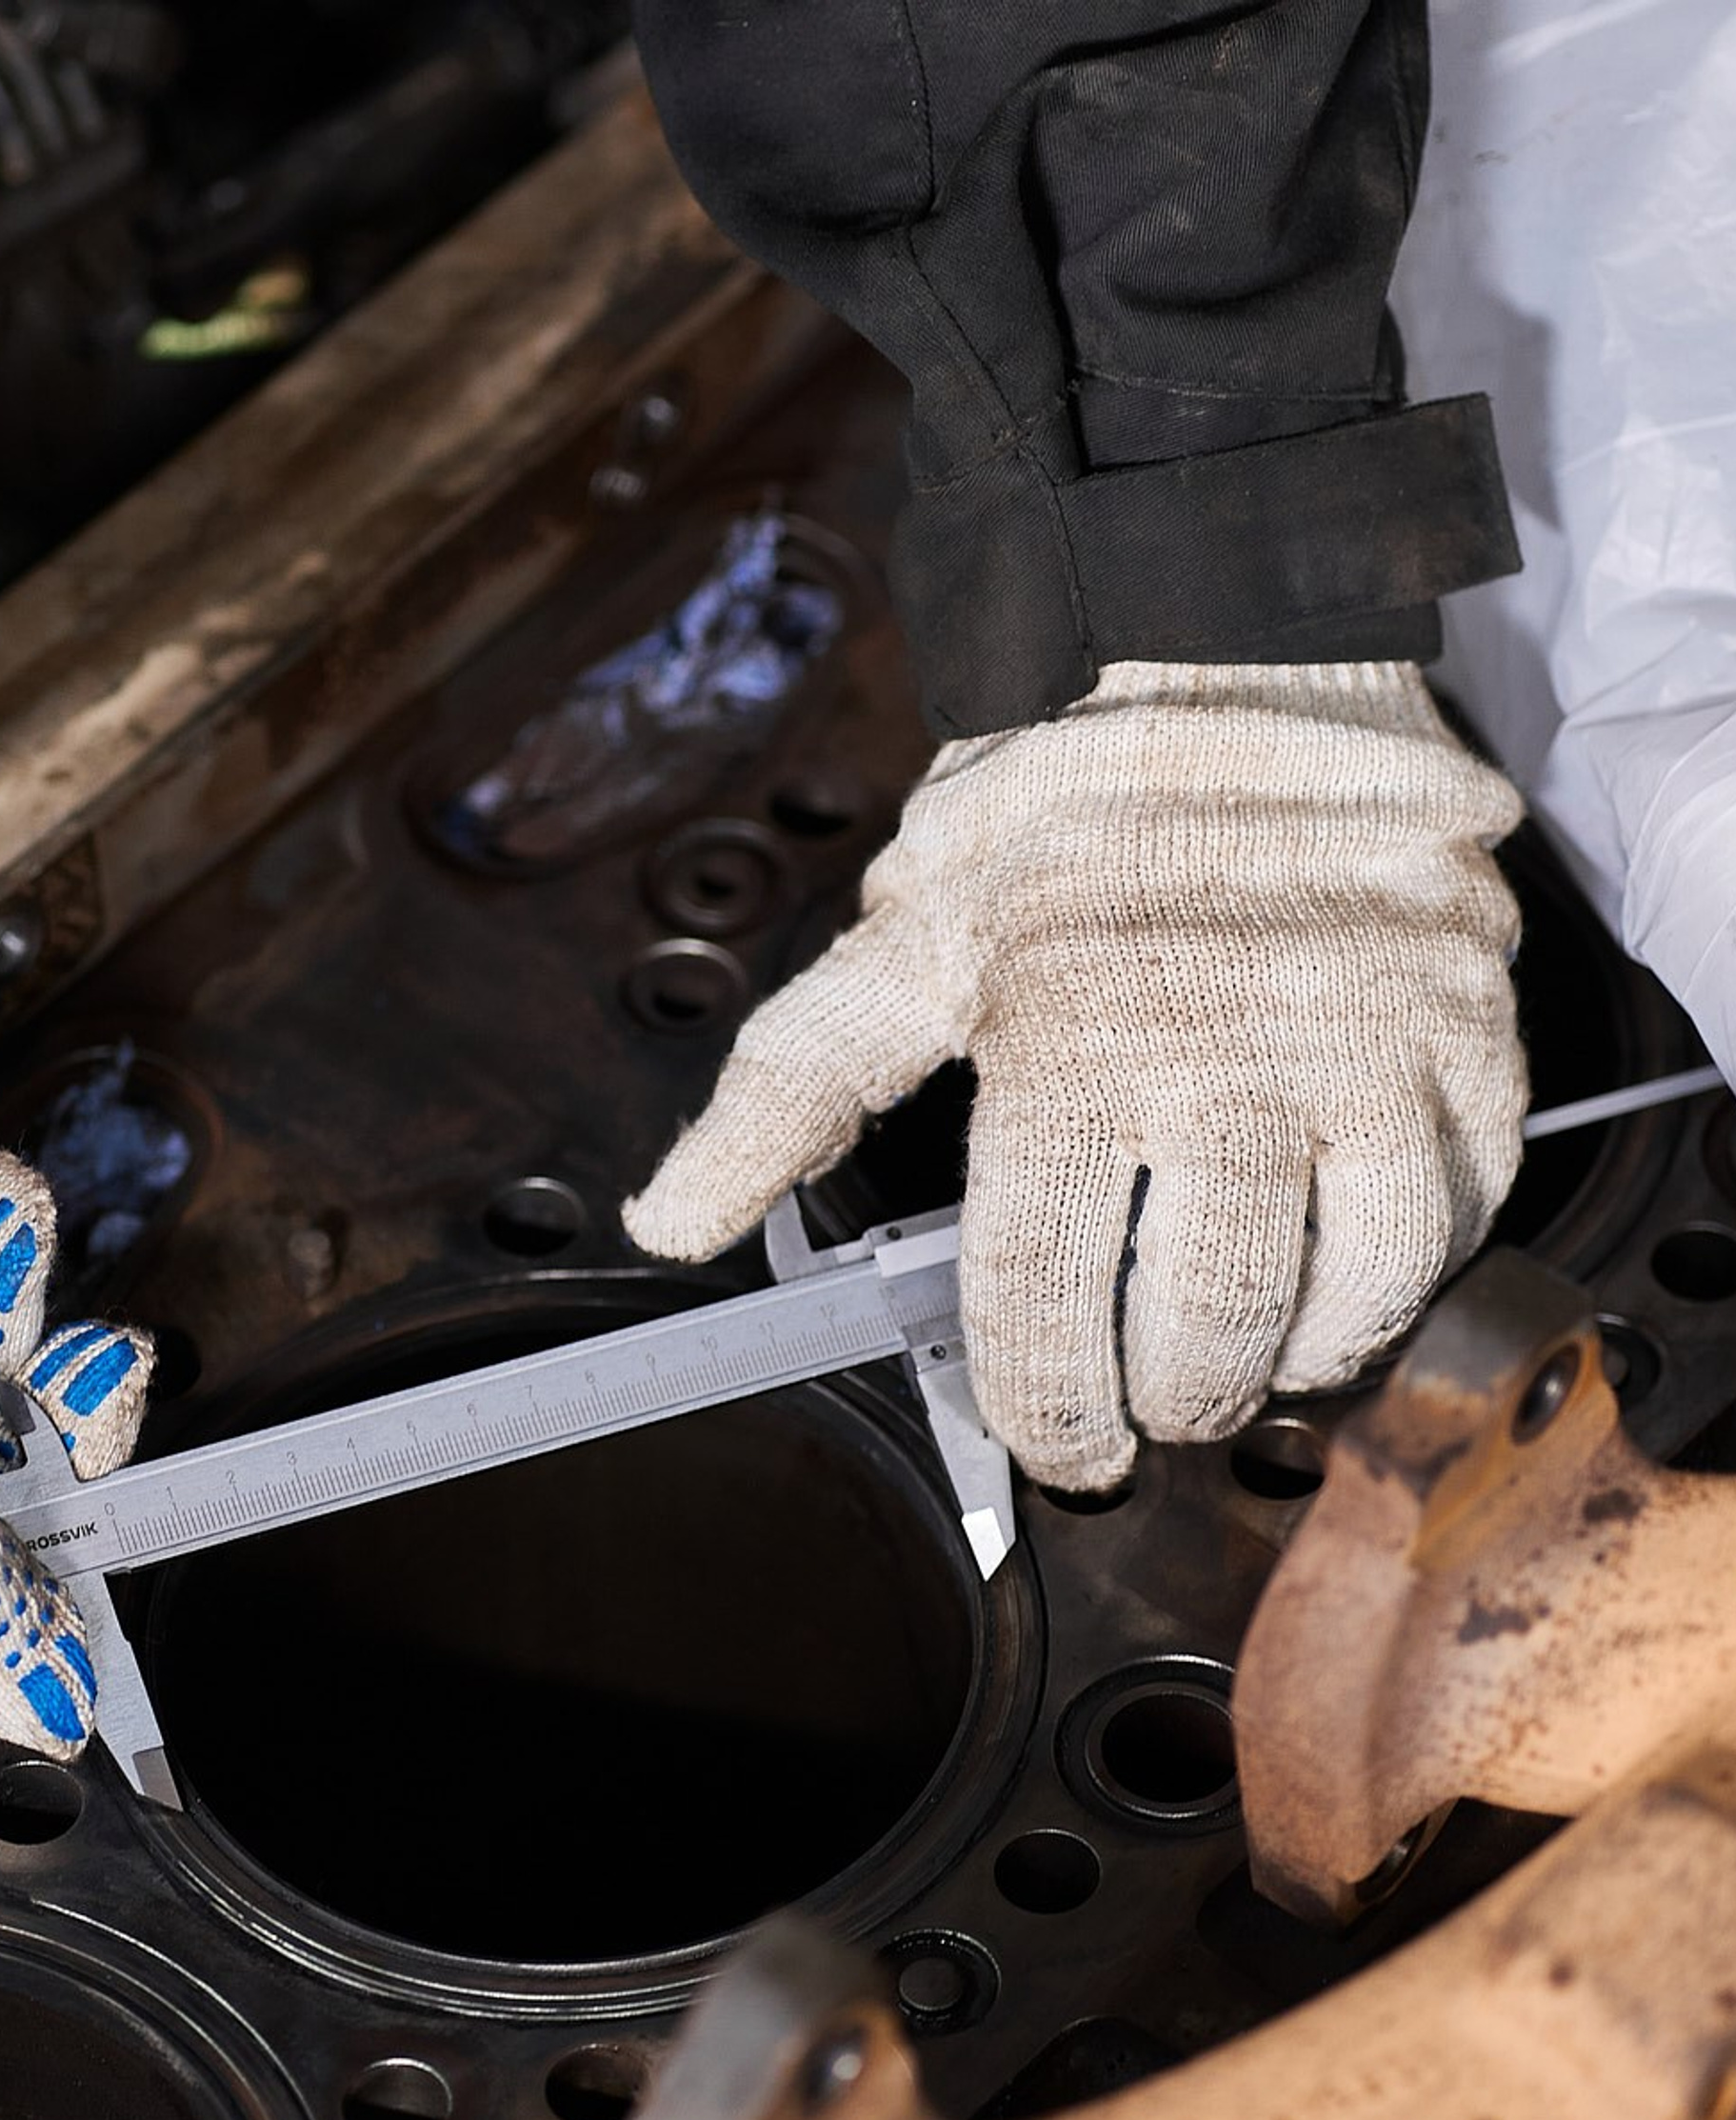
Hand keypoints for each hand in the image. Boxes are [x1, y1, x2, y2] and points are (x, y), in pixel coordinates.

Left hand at [625, 662, 1526, 1491]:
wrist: (1229, 657)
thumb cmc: (1053, 817)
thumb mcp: (899, 945)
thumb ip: (786, 1096)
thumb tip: (668, 1224)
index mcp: (1064, 1043)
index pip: (1040, 1298)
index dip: (1044, 1406)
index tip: (1055, 1442)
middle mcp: (1224, 1050)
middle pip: (1202, 1323)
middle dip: (1164, 1401)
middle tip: (1146, 1403)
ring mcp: (1368, 1041)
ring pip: (1346, 1293)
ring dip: (1287, 1360)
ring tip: (1244, 1355)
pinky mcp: (1471, 1025)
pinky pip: (1461, 1212)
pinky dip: (1401, 1273)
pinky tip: (1339, 1268)